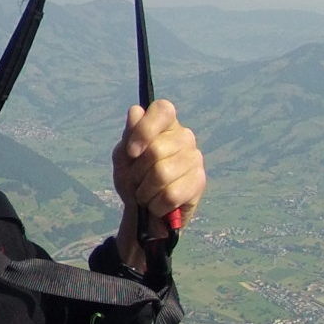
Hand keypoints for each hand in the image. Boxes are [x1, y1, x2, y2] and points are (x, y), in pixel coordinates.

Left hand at [112, 99, 204, 272]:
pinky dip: (156, 204)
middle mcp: (184, 137)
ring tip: (145, 194)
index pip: (163, 109)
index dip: (144, 129)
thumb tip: (136, 112)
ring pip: (162, 174)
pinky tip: (157, 204)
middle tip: (136, 181)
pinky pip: (171, 194)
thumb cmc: (134, 180)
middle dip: (137, 172)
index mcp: (165, 125)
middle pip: (155, 149)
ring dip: (144, 191)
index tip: (131, 152)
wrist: (145, 213)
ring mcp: (195, 158)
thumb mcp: (123, 158)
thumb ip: (128, 136)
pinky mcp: (200, 181)